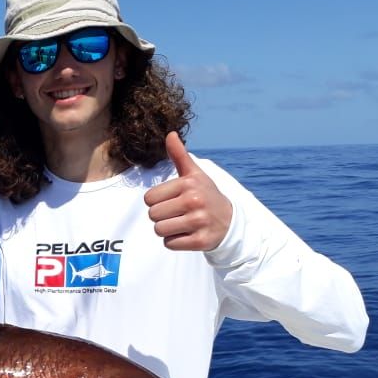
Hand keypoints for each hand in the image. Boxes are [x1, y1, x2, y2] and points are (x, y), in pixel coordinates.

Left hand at [143, 131, 231, 250]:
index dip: (157, 202)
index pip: (149, 199)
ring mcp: (199, 222)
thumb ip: (179, 156)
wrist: (229, 221)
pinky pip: (170, 244)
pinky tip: (188, 234)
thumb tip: (170, 134)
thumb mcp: (194, 174)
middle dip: (162, 216)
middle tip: (178, 213)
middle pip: (153, 215)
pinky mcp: (200, 241)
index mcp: (189, 184)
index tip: (173, 200)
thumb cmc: (205, 195)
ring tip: (182, 224)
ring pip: (159, 230)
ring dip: (167, 230)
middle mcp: (194, 201)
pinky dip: (175, 242)